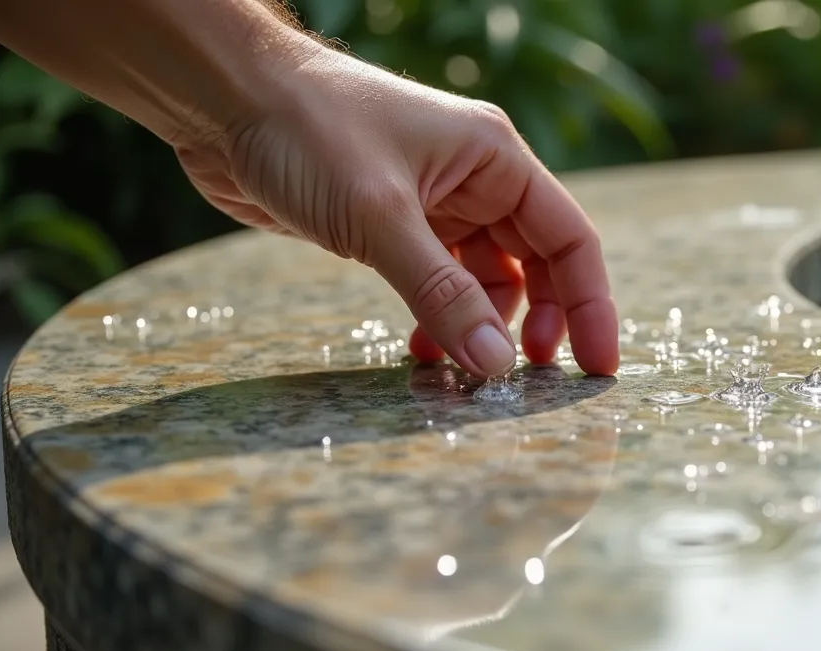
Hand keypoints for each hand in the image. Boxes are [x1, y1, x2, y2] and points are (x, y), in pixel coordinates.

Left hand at [173, 48, 618, 377]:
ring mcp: (435, 204)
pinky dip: (438, 320)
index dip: (592, 305)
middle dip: (540, 323)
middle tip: (529, 381)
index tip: (597, 367)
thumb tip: (497, 367)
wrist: (223, 99)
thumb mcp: (381, 217)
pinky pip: (437, 284)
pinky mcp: (393, 225)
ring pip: (486, 280)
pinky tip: (421, 353)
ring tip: (463, 374)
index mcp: (495, 159)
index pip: (570, 239)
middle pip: (537, 264)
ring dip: (480, 328)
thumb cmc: (307, 130)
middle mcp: (475, 180)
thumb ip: (442, 295)